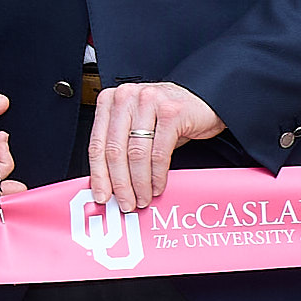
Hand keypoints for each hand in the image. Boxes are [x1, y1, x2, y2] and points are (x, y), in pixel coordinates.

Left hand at [87, 79, 224, 209]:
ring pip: (136, 154)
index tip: (102, 195)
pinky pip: (159, 153)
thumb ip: (121, 146)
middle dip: (119, 184)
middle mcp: (126, 97)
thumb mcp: (137, 126)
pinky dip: (157, 175)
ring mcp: (148, 102)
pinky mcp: (171, 113)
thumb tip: (109, 182)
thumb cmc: (167, 114)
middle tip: (125, 203)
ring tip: (142, 198)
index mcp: (110, 100)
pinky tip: (157, 186)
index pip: (97, 144)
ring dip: (139, 183)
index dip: (98, 175)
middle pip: (115, 151)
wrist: (203, 99)